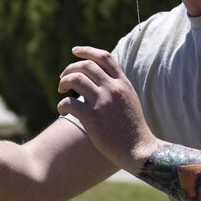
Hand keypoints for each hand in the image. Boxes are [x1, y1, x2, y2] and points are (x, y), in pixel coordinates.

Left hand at [56, 46, 156, 171]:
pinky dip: (62, 105)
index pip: (104, 57)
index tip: (75, 51)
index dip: (87, 51)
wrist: (139, 149)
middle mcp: (113, 89)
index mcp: (123, 83)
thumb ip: (116, 87)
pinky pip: (69, 102)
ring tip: (62, 91)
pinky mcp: (92, 118)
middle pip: (86, 66)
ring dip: (64, 82)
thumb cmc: (132, 128)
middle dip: (70, 68)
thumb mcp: (129, 100)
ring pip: (75, 79)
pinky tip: (63, 111)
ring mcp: (102, 102)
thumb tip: (98, 78)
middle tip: (63, 79)